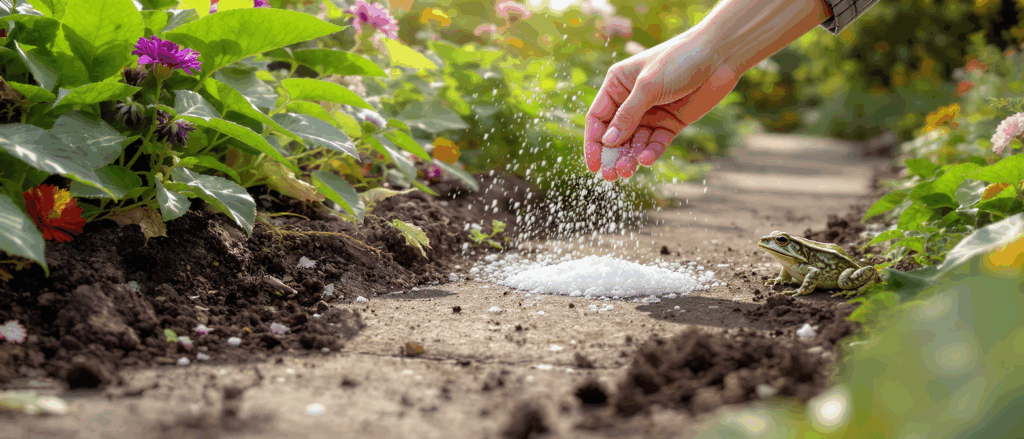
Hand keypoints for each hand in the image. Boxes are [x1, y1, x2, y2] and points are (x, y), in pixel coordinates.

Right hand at [584, 32, 742, 180]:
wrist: (719, 56)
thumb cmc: (679, 60)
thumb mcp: (648, 86)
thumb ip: (627, 115)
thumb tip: (608, 142)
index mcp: (617, 85)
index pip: (597, 119)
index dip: (593, 143)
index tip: (593, 165)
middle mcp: (631, 101)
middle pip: (614, 135)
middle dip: (612, 156)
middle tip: (611, 175)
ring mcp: (651, 114)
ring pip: (634, 142)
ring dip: (629, 157)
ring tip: (627, 171)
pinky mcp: (670, 123)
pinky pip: (656, 142)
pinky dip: (650, 152)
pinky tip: (646, 159)